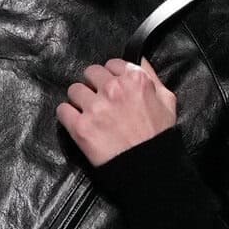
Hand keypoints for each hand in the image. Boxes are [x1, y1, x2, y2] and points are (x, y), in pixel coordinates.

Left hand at [56, 56, 177, 164]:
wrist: (148, 168)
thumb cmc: (159, 136)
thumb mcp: (167, 100)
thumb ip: (151, 76)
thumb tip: (139, 59)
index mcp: (135, 80)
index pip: (111, 64)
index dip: (110, 76)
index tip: (110, 87)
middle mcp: (113, 89)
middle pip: (90, 73)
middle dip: (93, 85)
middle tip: (98, 100)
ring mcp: (95, 108)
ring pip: (74, 90)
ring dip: (79, 99)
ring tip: (87, 112)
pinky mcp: (81, 127)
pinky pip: (62, 110)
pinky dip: (66, 115)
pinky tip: (75, 121)